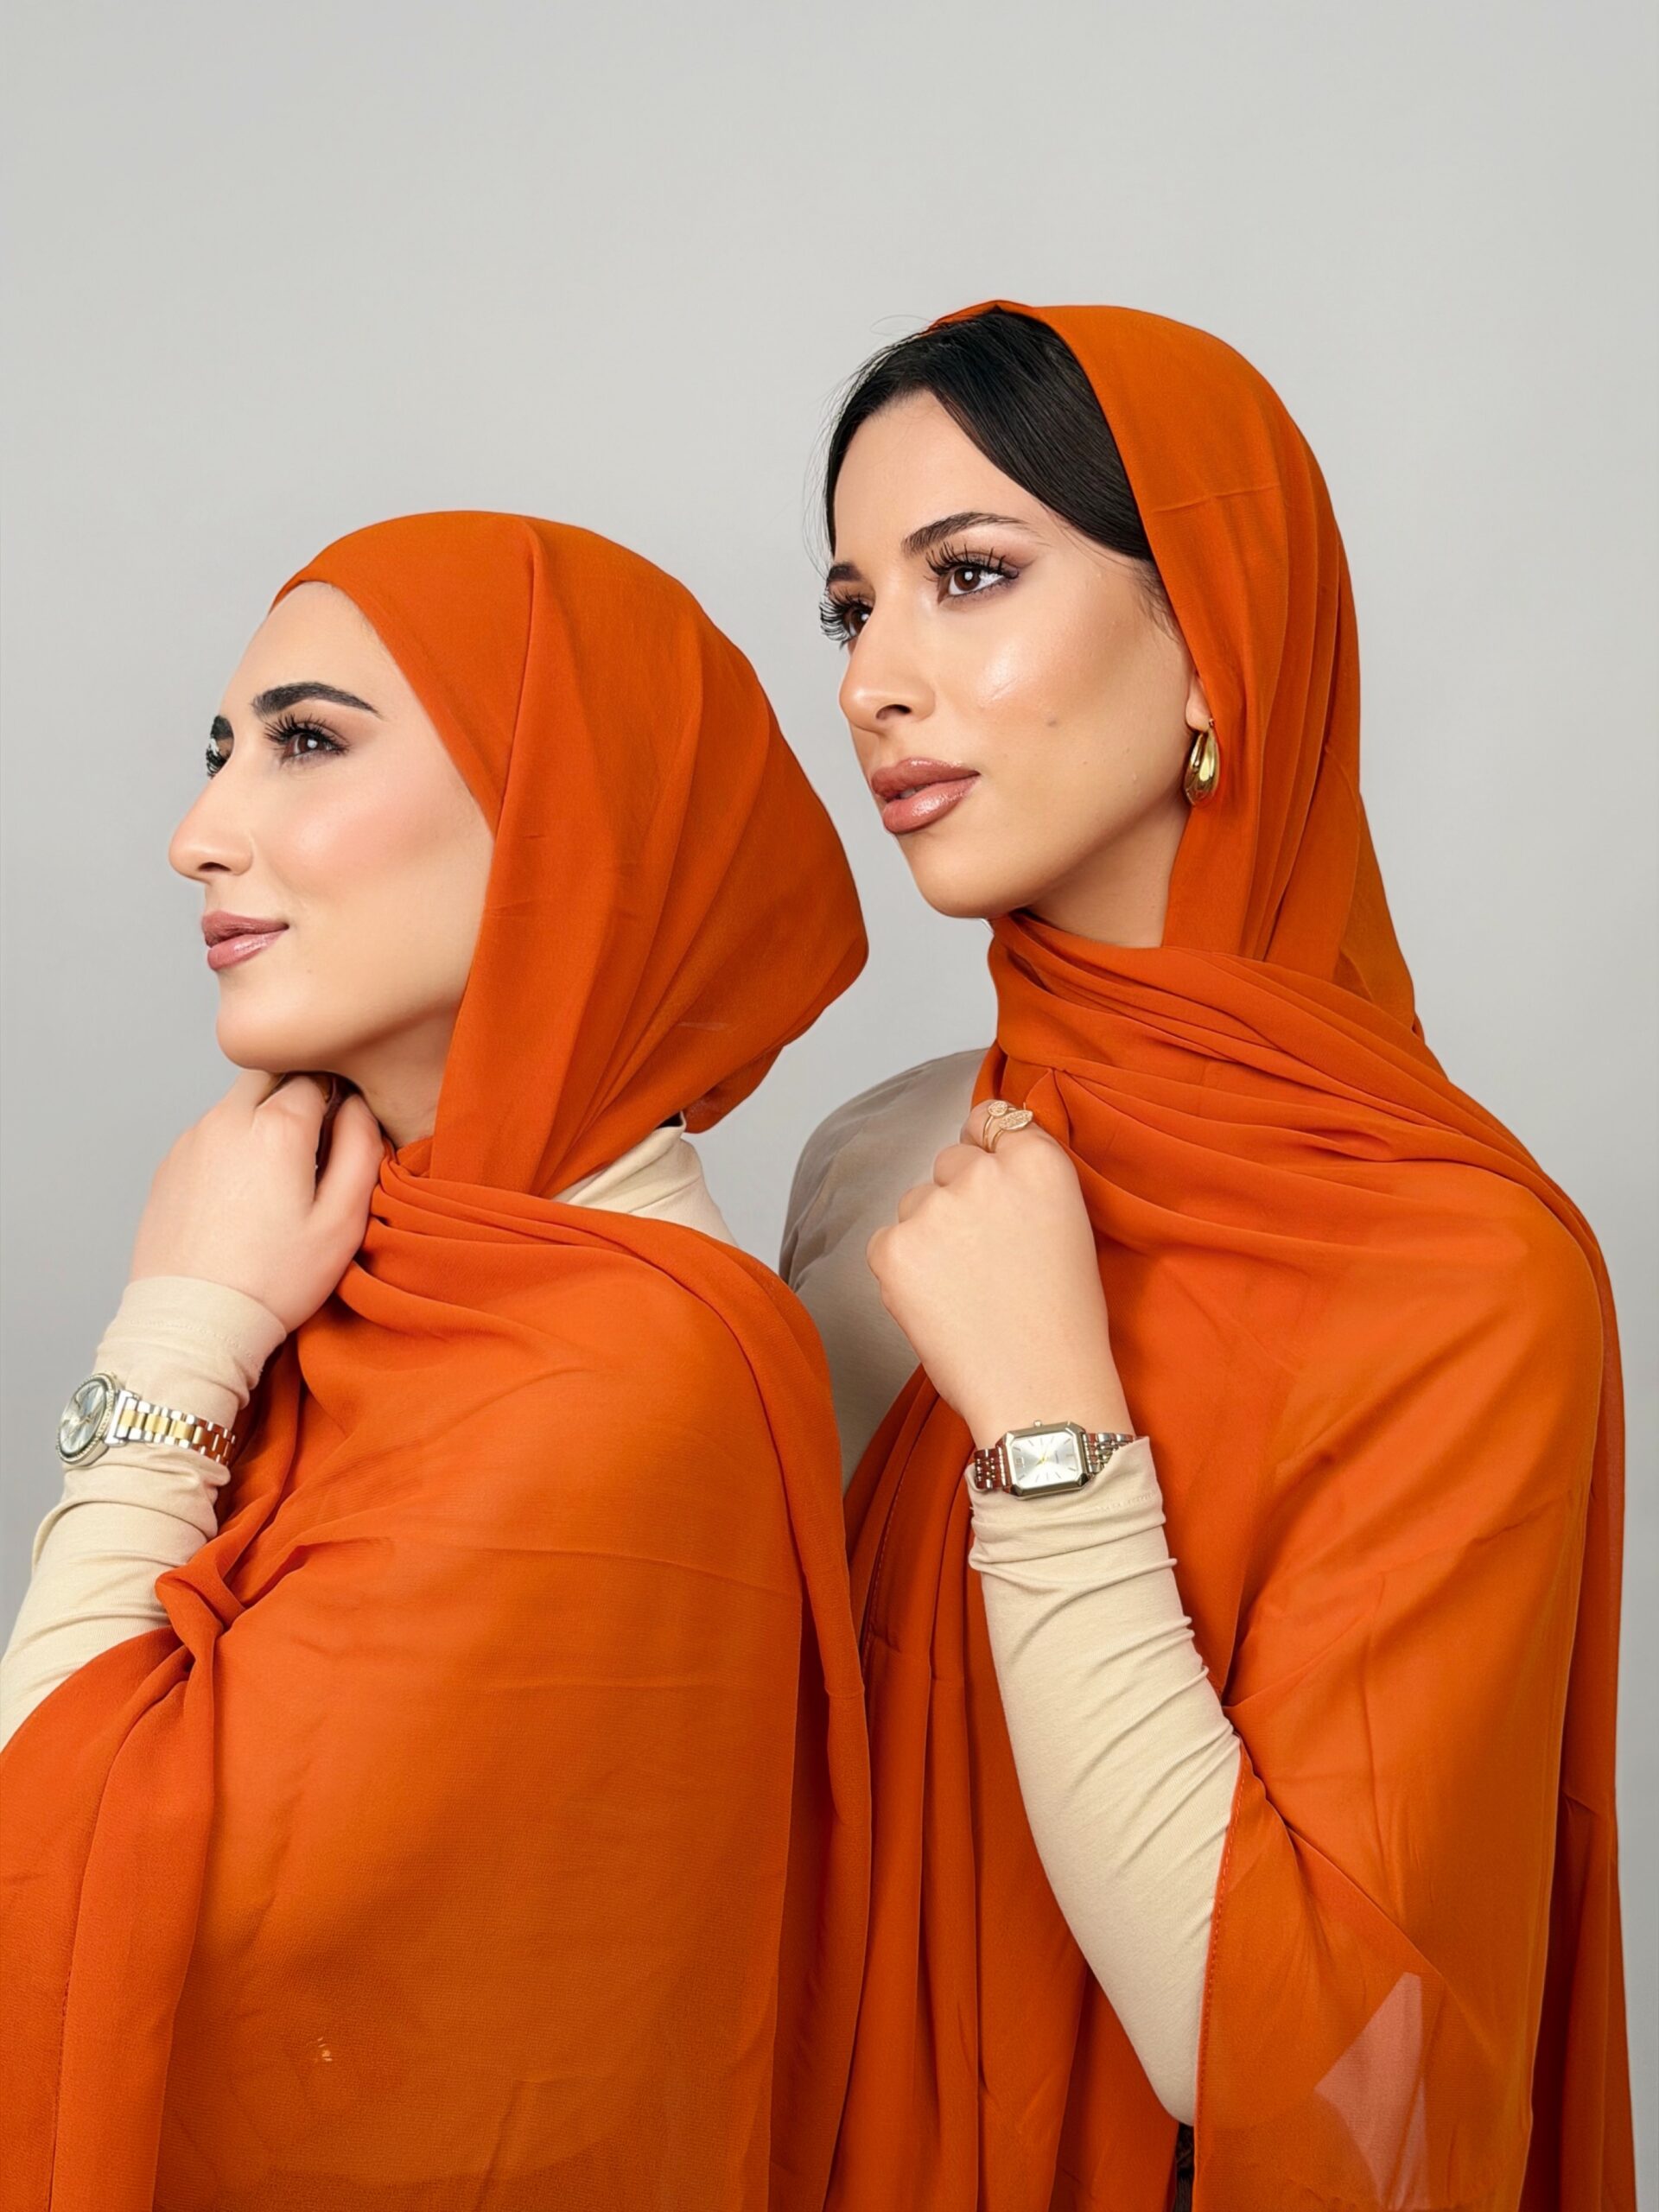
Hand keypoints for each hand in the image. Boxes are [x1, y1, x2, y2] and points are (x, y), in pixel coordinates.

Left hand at [129, 1069, 386, 1333]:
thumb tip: (358, 1108)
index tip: (341, 1137)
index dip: (338, 1100)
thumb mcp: (342, 1221)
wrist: (194, 1320)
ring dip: (262, 1122)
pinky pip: (211, 1134)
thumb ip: (362, 1149)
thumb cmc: (273, 1279)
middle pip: (272, 1075)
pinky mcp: (170, 1165)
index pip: (318, 1076)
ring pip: (238, 1103)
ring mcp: (192, 1140)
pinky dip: (232, 1147)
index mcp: (276, 1127)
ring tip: (276, 1181)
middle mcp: (227, 1119)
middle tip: (312, 1150)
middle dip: (297, 1097)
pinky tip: (241, 1197)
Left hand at [866, 1099, 1133, 1446]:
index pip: (992, 1119)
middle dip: (958, 1198)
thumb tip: (979, 1155)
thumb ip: (1024, 1182)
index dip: (986, 1149)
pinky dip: (903, 1270)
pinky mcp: (892, 1248)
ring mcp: (932, 1209)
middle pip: (949, 1162)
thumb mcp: (1067, 1227)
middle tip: (983, 1256)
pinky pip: (887, 1242)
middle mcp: (982, 1173)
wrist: (1040, 1391)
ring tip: (964, 1289)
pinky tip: (939, 1304)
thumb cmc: (1063, 1321)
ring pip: (914, 1202)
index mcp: (1037, 1163)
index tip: (987, 1181)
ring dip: (929, 1233)